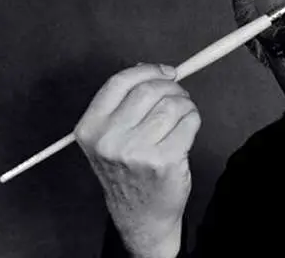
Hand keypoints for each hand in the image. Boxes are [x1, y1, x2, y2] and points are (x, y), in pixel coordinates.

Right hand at [74, 63, 200, 257]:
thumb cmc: (128, 170)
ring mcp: (136, 152)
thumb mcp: (110, 138)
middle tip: (179, 95)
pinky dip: (194, 119)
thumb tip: (150, 70)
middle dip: (172, 87)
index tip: (166, 72)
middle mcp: (109, 139)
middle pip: (149, 90)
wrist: (139, 214)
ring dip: (185, 104)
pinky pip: (188, 122)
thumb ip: (123, 104)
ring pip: (172, 105)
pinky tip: (188, 129)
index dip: (148, 70)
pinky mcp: (164, 160)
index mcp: (90, 128)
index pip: (120, 82)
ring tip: (183, 114)